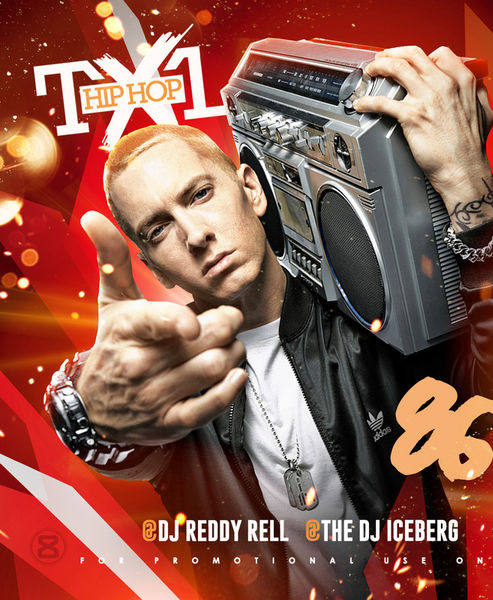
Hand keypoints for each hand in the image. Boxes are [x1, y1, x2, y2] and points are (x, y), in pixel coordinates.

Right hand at [76, 211, 246, 444]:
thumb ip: (112, 259)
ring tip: (228, 343)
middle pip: (200, 342)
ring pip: (211, 368)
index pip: (157, 322)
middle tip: (229, 318)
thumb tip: (92, 216)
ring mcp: (155, 395)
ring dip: (232, 352)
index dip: (181, 321)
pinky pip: (208, 406)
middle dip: (226, 325)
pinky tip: (235, 373)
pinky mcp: (170, 420)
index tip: (195, 320)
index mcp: (127, 330)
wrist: (95, 406)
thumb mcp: (111, 302)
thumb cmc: (113, 345)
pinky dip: (230, 389)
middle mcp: (139, 364)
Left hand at [354, 46, 492, 229]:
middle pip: (413, 55)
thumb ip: (478, 95)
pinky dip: (368, 101)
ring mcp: (426, 99)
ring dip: (379, 66)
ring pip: (397, 68)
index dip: (420, 56)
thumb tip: (475, 87)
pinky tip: (361, 104)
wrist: (463, 171)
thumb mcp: (485, 113)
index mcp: (462, 82)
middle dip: (393, 53)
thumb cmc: (471, 149)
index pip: (438, 54)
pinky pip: (383, 102)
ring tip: (371, 71)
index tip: (409, 61)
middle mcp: (443, 85)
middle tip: (382, 59)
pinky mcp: (411, 116)